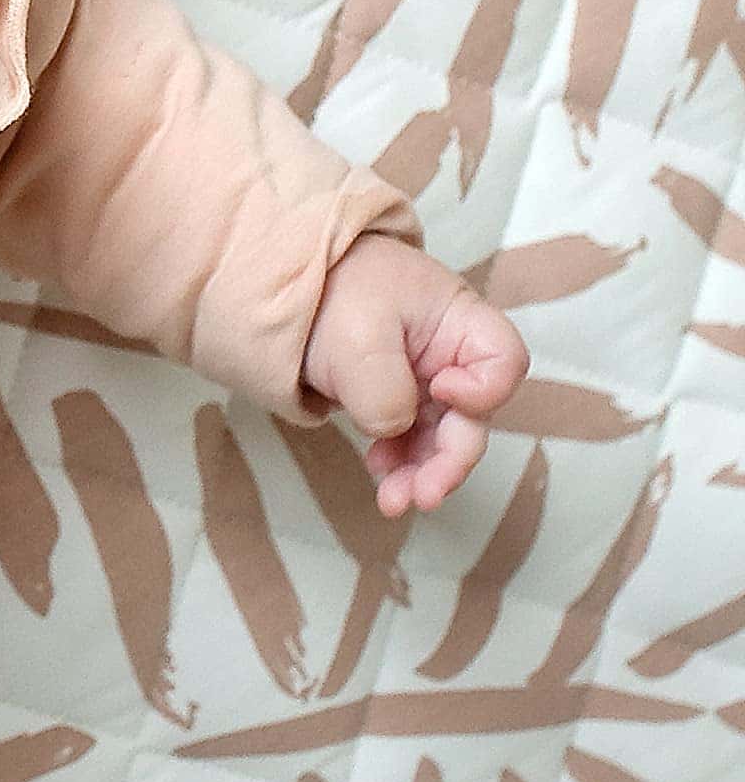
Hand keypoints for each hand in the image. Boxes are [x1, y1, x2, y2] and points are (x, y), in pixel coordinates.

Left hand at [300, 231, 528, 517]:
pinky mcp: (392, 394)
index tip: (441, 391)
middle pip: (472, 415)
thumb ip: (384, 393)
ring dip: (421, 472)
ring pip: (440, 435)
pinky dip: (399, 460)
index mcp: (457, 321)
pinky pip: (407, 436)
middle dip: (449, 461)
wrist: (277, 279)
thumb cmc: (329, 290)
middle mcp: (449, 353)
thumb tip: (391, 432)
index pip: (503, 361)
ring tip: (393, 502)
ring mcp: (422, 376)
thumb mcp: (357, 338)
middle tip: (423, 495)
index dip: (483, 389)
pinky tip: (381, 475)